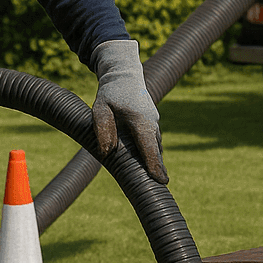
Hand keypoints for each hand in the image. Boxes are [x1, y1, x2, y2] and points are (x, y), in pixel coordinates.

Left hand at [90, 39, 166, 183]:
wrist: (124, 75)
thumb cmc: (110, 93)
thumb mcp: (100, 108)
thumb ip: (102, 129)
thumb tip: (106, 152)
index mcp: (140, 120)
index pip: (148, 146)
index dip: (154, 164)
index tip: (162, 180)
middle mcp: (152, 123)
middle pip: (155, 151)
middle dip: (157, 168)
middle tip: (161, 187)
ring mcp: (154, 124)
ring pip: (155, 147)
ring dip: (154, 162)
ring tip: (156, 181)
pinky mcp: (152, 125)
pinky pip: (152, 143)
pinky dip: (151, 155)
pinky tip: (149, 168)